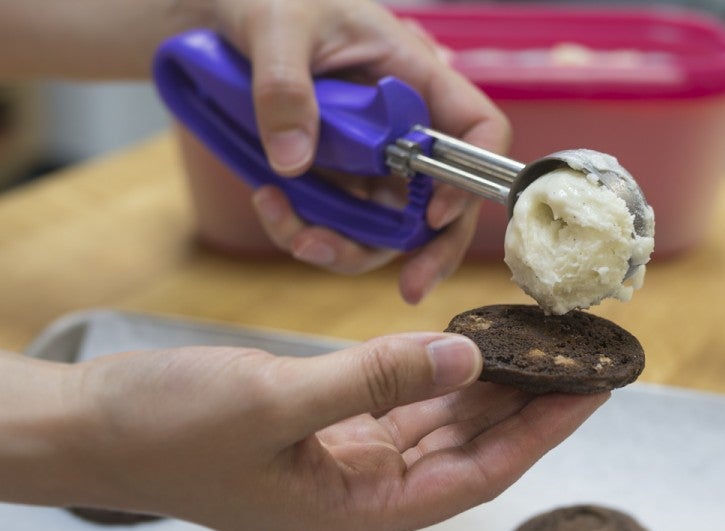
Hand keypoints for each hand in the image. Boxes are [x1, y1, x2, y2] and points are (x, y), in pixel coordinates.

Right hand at [34, 334, 604, 530]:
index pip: (478, 474)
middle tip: (574, 358)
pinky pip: (398, 406)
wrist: (94, 427)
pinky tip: (461, 349)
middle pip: (467, 450)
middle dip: (523, 405)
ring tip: (532, 347)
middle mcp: (361, 494)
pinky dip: (432, 377)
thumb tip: (465, 358)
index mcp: (358, 512)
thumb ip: (375, 379)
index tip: (589, 391)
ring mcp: (343, 462)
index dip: (539, 431)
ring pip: (436, 426)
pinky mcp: (324, 431)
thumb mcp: (275, 401)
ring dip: (482, 388)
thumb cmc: (169, 430)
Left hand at [211, 0, 509, 302]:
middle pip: (443, 200)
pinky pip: (337, 223)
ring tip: (299, 236)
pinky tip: (270, 203)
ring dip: (349, 249)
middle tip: (410, 288)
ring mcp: (370, 160)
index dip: (471, 177)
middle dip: (430, 249)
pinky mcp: (335, 179)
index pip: (477, 129)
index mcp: (415, 76)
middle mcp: (403, 128)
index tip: (435, 213)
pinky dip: (306, 231)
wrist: (225, 17)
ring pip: (386, 227)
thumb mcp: (278, 27)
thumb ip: (285, 87)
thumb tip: (294, 163)